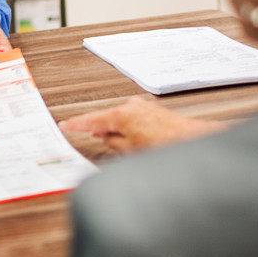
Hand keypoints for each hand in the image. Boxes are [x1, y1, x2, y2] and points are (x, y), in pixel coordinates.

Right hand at [59, 96, 222, 152]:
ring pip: (119, 119)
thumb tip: (105, 137)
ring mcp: (142, 107)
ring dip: (115, 130)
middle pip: (105, 118)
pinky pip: (131, 119)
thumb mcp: (131, 150)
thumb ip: (112, 142)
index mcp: (121, 114)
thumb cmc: (166, 144)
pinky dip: (126, 128)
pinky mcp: (151, 111)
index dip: (76, 124)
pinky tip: (130, 139)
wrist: (193, 140)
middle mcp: (130, 106)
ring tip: (118, 145)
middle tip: (86, 137)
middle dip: (97, 129)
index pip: (91, 120)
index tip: (64, 125)